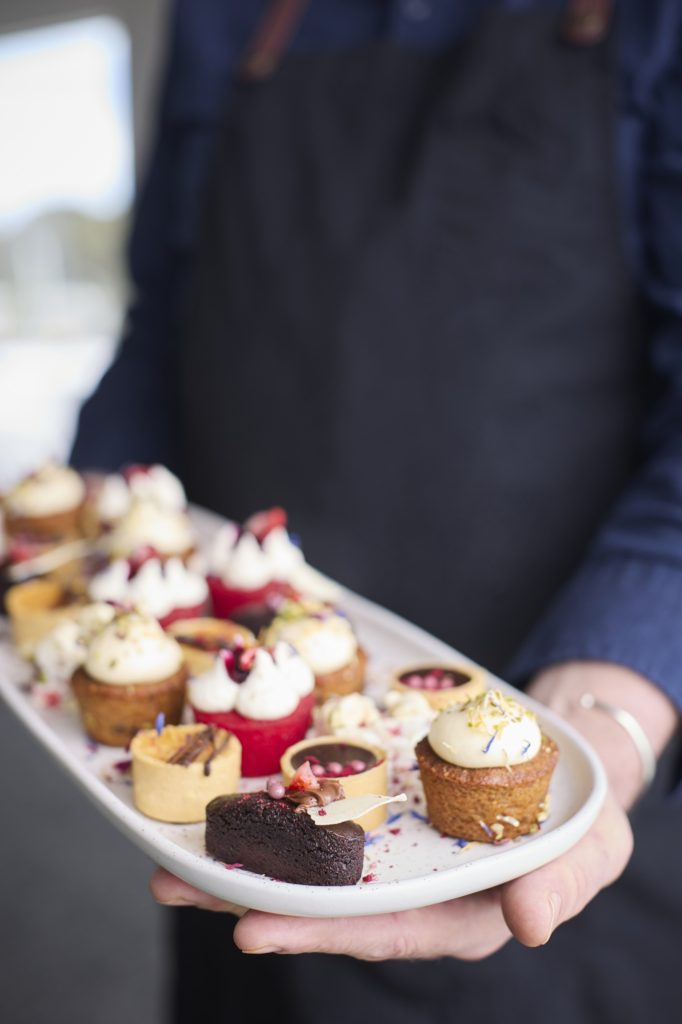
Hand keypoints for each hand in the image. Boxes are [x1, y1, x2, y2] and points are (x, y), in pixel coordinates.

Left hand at [151, 661, 677, 958]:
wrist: (565, 764)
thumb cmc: (581, 821)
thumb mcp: (588, 853)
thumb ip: (562, 886)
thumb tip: (532, 924)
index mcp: (452, 912)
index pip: (377, 929)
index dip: (316, 931)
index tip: (253, 932)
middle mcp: (408, 887)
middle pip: (321, 899)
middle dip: (248, 898)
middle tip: (173, 888)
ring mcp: (390, 848)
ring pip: (310, 860)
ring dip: (243, 860)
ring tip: (171, 859)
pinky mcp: (379, 807)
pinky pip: (324, 813)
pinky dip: (278, 812)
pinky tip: (231, 805)